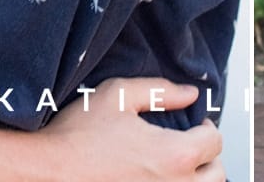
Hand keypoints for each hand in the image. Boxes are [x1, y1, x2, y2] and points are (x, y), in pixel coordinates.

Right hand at [49, 78, 223, 181]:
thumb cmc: (78, 135)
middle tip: (193, 146)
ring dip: (196, 180)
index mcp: (174, 155)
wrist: (46, 171)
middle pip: (216, 177)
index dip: (207, 128)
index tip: (196, 125)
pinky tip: (158, 179)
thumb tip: (189, 95)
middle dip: (209, 158)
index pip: (214, 143)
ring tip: (179, 167)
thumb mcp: (119, 96)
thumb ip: (161, 91)